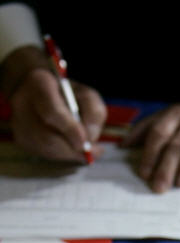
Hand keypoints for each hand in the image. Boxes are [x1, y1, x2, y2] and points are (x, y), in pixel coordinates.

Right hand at [3, 47, 106, 161]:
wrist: (43, 93)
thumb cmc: (69, 95)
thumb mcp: (87, 95)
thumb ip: (93, 112)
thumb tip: (90, 137)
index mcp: (40, 84)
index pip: (51, 111)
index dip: (70, 130)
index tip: (85, 143)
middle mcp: (22, 103)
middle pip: (47, 137)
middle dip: (72, 149)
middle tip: (91, 151)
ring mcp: (19, 123)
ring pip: (46, 149)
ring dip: (69, 153)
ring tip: (83, 147)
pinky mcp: (21, 139)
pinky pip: (44, 154)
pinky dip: (62, 154)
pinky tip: (69, 146)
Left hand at [122, 76, 179, 191]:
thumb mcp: (172, 114)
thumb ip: (149, 127)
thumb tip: (124, 145)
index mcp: (174, 115)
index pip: (157, 133)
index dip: (149, 154)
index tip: (143, 173)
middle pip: (174, 145)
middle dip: (164, 167)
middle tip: (158, 187)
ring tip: (179, 185)